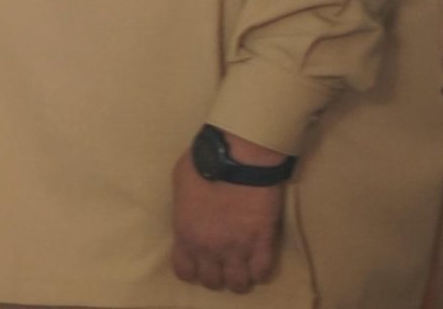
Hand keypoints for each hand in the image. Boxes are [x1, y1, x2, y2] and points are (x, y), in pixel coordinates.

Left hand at [172, 139, 284, 292]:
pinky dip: (260, 271)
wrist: (237, 158)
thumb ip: (184, 210)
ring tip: (241, 266)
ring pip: (238, 284)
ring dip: (239, 277)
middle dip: (216, 274)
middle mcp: (210, 248)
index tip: (197, 262)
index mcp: (186, 234)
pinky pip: (262, 272)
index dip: (191, 269)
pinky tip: (258, 261)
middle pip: (212, 282)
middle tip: (221, 262)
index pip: (184, 271)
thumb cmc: (203, 164)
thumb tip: (190, 217)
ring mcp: (238, 248)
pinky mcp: (263, 243)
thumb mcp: (179, 185)